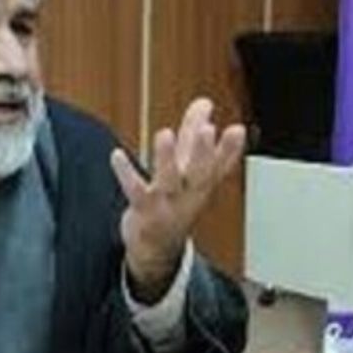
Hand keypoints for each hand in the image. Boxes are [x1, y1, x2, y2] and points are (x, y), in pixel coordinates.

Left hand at [110, 98, 245, 301]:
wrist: (157, 249)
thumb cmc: (175, 201)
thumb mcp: (188, 167)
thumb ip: (194, 132)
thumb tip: (205, 102)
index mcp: (202, 183)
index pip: (220, 165)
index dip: (230, 148)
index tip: (236, 129)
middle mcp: (188, 194)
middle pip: (200, 173)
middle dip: (203, 152)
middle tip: (207, 130)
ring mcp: (166, 204)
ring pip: (169, 181)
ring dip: (167, 159)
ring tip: (165, 134)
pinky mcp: (143, 210)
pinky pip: (135, 191)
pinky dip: (126, 173)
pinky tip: (117, 156)